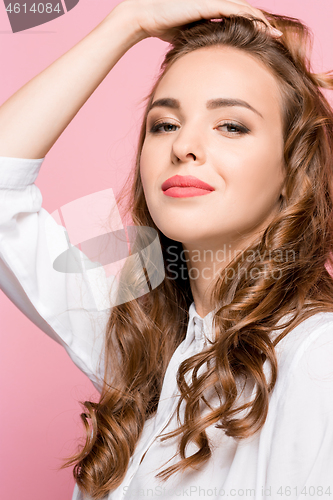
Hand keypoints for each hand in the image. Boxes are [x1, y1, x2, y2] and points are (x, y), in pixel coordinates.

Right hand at [120, 0, 281, 43]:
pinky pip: (233, 9)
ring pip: (243, 9)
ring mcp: (212, 1)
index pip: (237, 18)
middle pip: (244, 12)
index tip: (264, 38)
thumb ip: (200, 43)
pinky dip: (247, 16)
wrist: (148, 16)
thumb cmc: (164, 27)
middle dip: (262, 23)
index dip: (252, 27)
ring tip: (273, 31)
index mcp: (211, 11)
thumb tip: (207, 60)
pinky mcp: (207, 3)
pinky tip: (258, 23)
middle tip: (276, 35)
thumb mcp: (188, 38)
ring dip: (260, 20)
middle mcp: (214, 3)